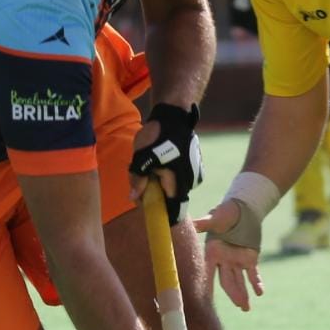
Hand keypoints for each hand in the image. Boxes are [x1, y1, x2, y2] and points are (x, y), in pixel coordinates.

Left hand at [130, 103, 201, 223]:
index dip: (162, 214)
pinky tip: (159, 159)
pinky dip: (168, 172)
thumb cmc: (157, 136)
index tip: (149, 210)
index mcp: (178, 183)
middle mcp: (191, 181)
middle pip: (172, 197)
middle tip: (142, 182)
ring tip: (150, 166)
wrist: (174, 115)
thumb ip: (138, 180)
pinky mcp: (194, 162)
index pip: (173, 210)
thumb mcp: (142, 158)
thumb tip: (134, 198)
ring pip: (175, 184)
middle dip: (157, 194)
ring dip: (161, 181)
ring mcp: (195, 171)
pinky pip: (179, 174)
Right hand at [193, 199, 263, 310]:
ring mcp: (236, 261)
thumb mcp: (215, 218)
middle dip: (233, 294)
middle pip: (227, 281)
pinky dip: (256, 283)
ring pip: (239, 281)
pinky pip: (253, 274)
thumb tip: (190, 222)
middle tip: (240, 306)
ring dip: (243, 294)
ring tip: (246, 308)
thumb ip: (204, 223)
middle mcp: (223, 260)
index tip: (205, 300)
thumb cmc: (225, 212)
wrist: (241, 209)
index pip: (208, 272)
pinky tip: (260, 293)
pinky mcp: (249, 258)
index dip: (207, 286)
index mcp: (212, 253)